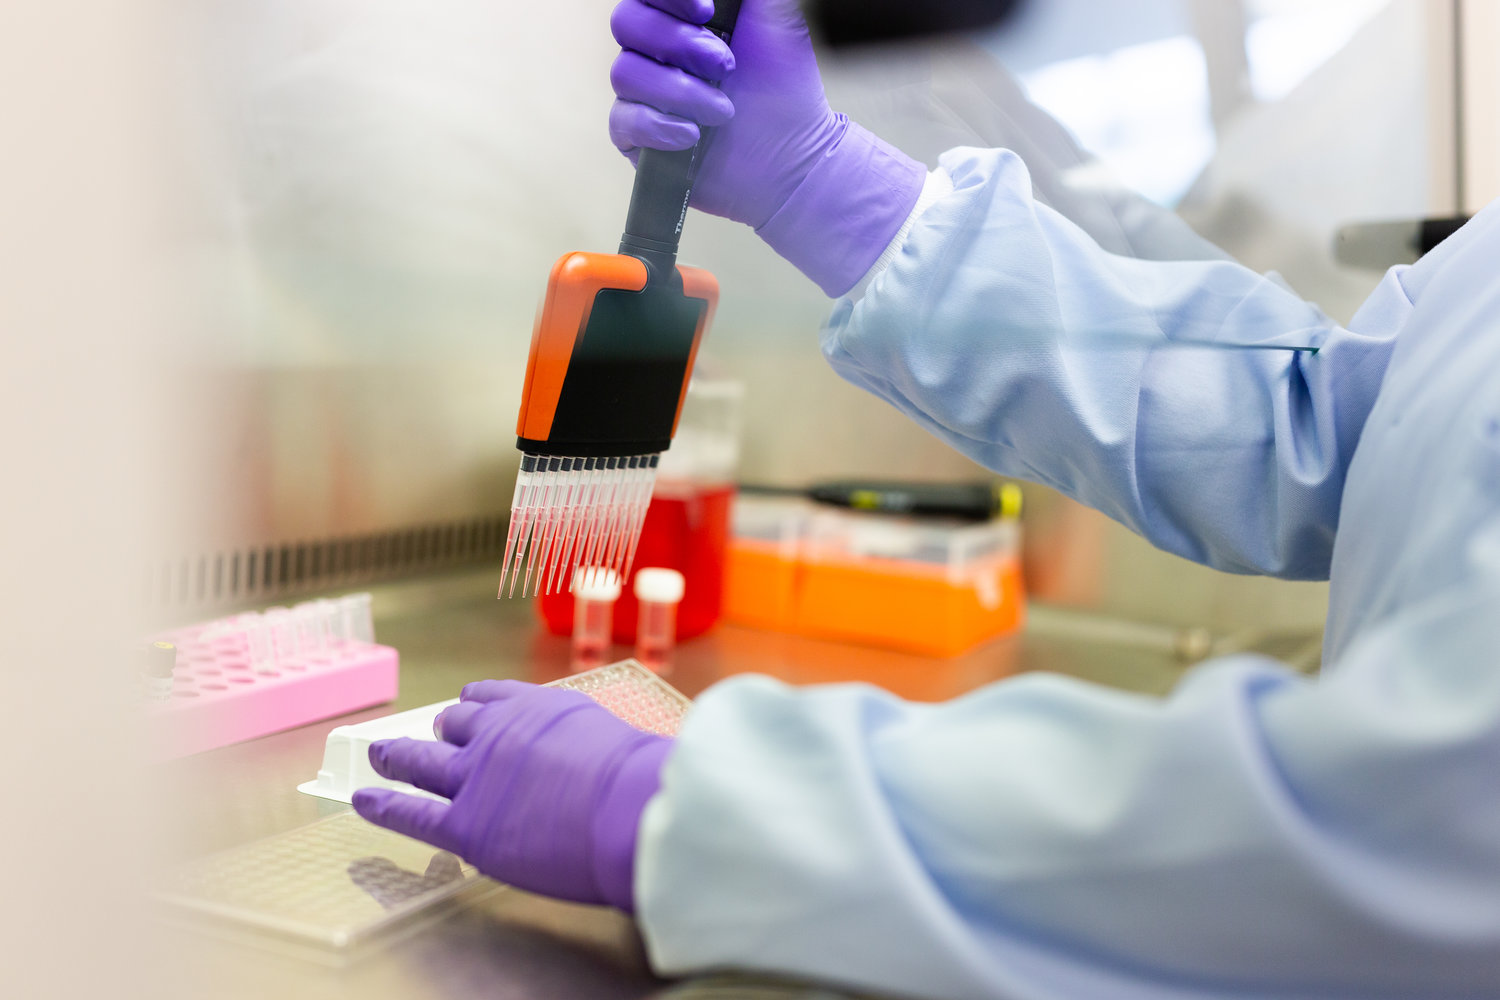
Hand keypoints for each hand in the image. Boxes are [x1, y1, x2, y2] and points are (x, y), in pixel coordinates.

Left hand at [352, 680, 672, 911]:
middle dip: (442, 730)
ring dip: (398, 756)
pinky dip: (381, 805)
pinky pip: (411, 812)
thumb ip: (586, 744)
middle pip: (455, 725)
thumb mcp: (615, 738)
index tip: (470, 709)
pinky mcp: (466, 825)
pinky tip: (362, 801)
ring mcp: (476, 778)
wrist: (633, 810)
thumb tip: (593, 765)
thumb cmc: (642, 781)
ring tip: (382, 757)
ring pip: (422, 761)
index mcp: (538, 708)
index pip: (493, 698)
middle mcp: (499, 733)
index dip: (477, 707)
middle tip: (432, 735)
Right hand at [608, 0, 925, 295]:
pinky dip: (658, 126)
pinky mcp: (638, 137)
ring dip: (681, 92)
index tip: (706, 10)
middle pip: (627, 23)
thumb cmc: (784, 87)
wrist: (793, 156)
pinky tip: (692, 136)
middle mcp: (656, 51)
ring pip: (626, 73)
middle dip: (678, 42)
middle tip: (726, 65)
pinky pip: (623, 121)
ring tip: (724, 112)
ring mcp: (643, 94)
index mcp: (681, 17)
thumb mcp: (773, 17)